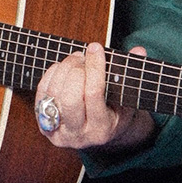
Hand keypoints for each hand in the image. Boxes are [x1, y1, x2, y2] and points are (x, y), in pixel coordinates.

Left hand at [33, 42, 154, 151]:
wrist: (96, 135)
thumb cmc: (115, 113)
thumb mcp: (128, 100)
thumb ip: (133, 75)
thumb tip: (139, 51)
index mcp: (102, 129)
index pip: (94, 94)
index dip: (95, 68)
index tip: (96, 48)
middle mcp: (78, 135)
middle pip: (70, 96)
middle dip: (76, 70)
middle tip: (84, 56)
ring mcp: (58, 131)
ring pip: (54, 92)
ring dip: (64, 68)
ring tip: (76, 59)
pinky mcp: (44, 124)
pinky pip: (42, 92)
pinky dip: (52, 74)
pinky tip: (63, 68)